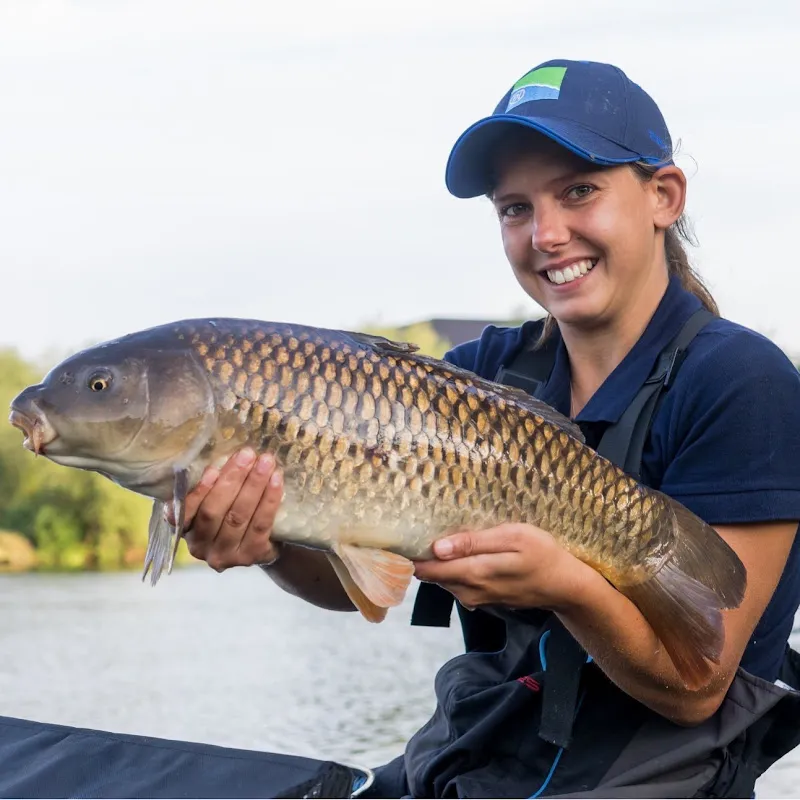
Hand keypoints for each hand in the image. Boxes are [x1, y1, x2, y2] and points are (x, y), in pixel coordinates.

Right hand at [167, 447, 283, 571]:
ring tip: (265, 462)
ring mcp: (226, 555)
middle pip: (214, 512)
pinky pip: (261, 524)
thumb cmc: (231, 515)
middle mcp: (201, 547)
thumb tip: (220, 459)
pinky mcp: (251, 556)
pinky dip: (269, 500)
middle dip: (232, 479)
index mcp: (185, 530)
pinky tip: (276, 480)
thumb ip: (211, 487)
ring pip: (238, 516)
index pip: (186, 511)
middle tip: (247, 454)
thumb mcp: (214, 503)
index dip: (199, 491)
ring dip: (253, 485)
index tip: (212, 469)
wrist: (264, 545)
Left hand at [412, 523, 592, 611]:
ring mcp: (476, 598)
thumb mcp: (511, 538)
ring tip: (434, 537)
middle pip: (432, 575)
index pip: (428, 569)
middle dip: (421, 557)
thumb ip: (474, 543)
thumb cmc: (542, 554)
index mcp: (473, 573)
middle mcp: (469, 591)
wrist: (565, 585)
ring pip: (444, 580)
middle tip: (416, 530)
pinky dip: (452, 570)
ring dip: (437, 563)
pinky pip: (458, 584)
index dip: (411, 555)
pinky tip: (457, 552)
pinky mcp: (483, 599)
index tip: (401, 537)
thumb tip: (437, 548)